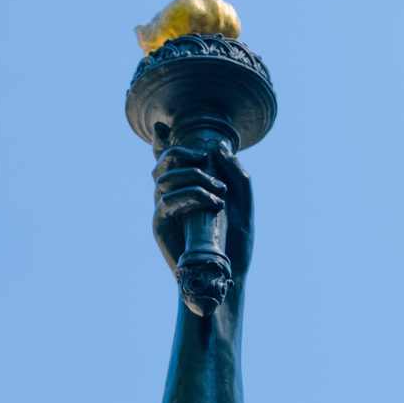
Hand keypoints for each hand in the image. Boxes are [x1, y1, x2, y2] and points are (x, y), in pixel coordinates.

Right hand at [152, 140, 253, 281]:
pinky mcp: (161, 227)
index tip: (161, 127)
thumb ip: (235, 174)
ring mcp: (165, 211)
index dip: (160, 142)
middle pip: (161, 163)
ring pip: (163, 179)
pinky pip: (165, 202)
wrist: (229, 275)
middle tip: (204, 158)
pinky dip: (188, 195)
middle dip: (180, 152)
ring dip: (193, 177)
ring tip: (219, 193)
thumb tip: (219, 146)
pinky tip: (211, 202)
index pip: (170, 161)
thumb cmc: (236, 243)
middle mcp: (173, 197)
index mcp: (189, 189)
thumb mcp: (243, 203)